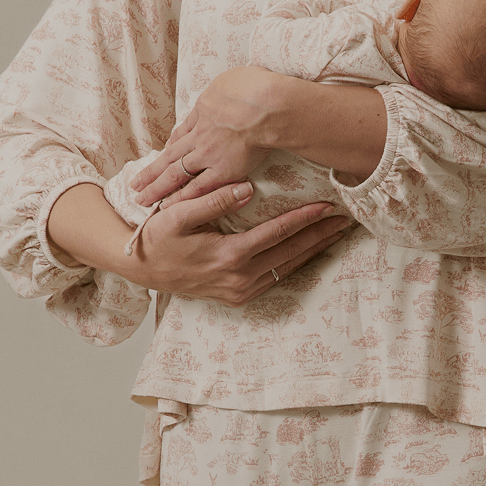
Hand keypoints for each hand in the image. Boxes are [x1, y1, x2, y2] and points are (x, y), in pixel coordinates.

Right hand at [129, 182, 348, 303]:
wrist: (140, 269)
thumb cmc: (158, 237)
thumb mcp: (178, 215)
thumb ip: (213, 201)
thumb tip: (247, 189)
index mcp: (229, 256)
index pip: (278, 233)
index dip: (305, 219)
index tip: (329, 206)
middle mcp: (239, 278)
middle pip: (291, 253)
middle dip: (320, 236)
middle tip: (345, 221)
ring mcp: (239, 291)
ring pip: (287, 268)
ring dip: (313, 251)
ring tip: (334, 234)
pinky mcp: (237, 296)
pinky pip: (275, 278)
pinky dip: (295, 263)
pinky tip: (308, 251)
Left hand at [131, 66, 278, 206]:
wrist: (266, 105)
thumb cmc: (255, 87)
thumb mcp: (229, 80)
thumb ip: (223, 90)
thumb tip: (226, 90)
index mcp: (203, 110)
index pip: (184, 131)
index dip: (172, 143)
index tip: (164, 152)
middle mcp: (200, 134)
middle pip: (171, 154)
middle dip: (152, 170)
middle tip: (135, 183)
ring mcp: (208, 153)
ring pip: (175, 172)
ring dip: (157, 186)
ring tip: (142, 199)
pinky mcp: (222, 170)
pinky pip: (197, 187)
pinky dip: (182, 197)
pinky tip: (169, 205)